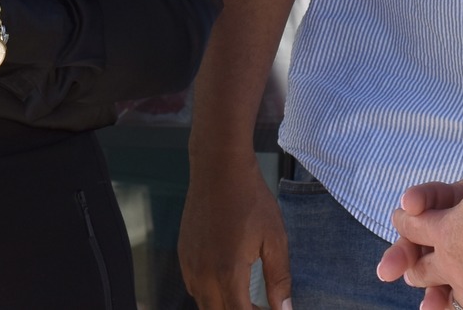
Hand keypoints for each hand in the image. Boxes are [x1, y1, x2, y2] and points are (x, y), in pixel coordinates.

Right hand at [180, 154, 291, 309]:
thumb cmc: (251, 199)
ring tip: (247, 299)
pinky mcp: (183, 254)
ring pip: (204, 305)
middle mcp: (203, 274)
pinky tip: (228, 282)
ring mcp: (189, 265)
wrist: (219, 167)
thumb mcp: (275, 238)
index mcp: (228, 272)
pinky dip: (210, 294)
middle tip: (261, 306)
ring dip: (224, 306)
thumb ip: (279, 279)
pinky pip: (193, 288)